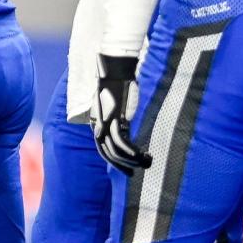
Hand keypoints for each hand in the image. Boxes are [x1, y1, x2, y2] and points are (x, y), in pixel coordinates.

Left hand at [92, 54, 150, 174]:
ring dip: (130, 160)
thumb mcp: (117, 103)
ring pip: (115, 150)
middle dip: (121, 166)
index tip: (127, 170)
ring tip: (144, 163)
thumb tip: (127, 125)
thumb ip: (119, 116)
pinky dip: (131, 151)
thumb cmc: (119, 84)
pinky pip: (121, 140)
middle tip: (135, 173)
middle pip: (107, 153)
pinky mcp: (114, 117)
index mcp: (98, 122)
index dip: (114, 162)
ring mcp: (105, 121)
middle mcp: (98, 124)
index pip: (103, 148)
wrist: (115, 69)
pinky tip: (142, 155)